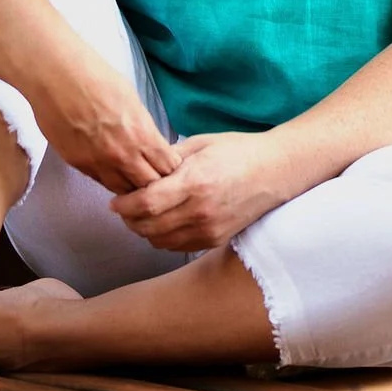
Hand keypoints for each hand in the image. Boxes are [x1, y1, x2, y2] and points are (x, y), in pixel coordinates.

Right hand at [32, 59, 179, 194]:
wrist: (57, 75)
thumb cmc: (96, 77)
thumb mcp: (132, 100)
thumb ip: (143, 127)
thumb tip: (149, 143)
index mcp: (141, 134)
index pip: (168, 168)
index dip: (171, 168)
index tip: (167, 164)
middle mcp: (123, 154)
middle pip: (149, 186)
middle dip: (154, 182)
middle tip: (151, 176)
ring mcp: (99, 162)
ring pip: (123, 191)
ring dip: (130, 186)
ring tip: (130, 176)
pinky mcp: (78, 164)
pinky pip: (100, 182)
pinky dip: (109, 179)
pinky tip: (110, 170)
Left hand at [112, 131, 287, 251]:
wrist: (276, 171)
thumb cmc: (238, 151)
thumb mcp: (200, 144)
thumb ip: (167, 158)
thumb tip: (138, 168)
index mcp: (195, 182)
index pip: (146, 203)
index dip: (123, 205)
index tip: (115, 199)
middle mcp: (201, 210)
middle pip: (148, 226)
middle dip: (128, 219)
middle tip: (123, 208)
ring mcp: (210, 229)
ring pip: (160, 241)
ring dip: (144, 230)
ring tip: (141, 215)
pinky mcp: (216, 239)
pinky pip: (177, 246)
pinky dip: (162, 238)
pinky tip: (162, 222)